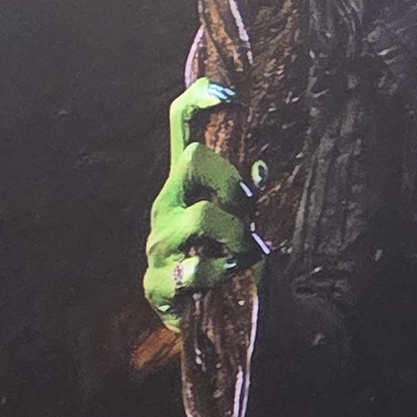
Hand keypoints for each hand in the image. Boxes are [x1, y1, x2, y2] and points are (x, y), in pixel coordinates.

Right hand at [141, 79, 258, 322]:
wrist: (232, 325)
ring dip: (237, 232)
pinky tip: (230, 275)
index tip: (230, 92)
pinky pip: (194, 269)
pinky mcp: (157, 286)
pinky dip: (222, 271)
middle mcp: (166, 208)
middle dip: (233, 179)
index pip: (181, 130)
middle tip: (250, 208)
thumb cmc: (236, 262)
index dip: (199, 101)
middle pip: (194, 160)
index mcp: (185, 186)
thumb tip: (259, 167)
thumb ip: (245, 194)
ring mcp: (159, 247)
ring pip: (201, 215)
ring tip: (248, 252)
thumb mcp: (246, 221)